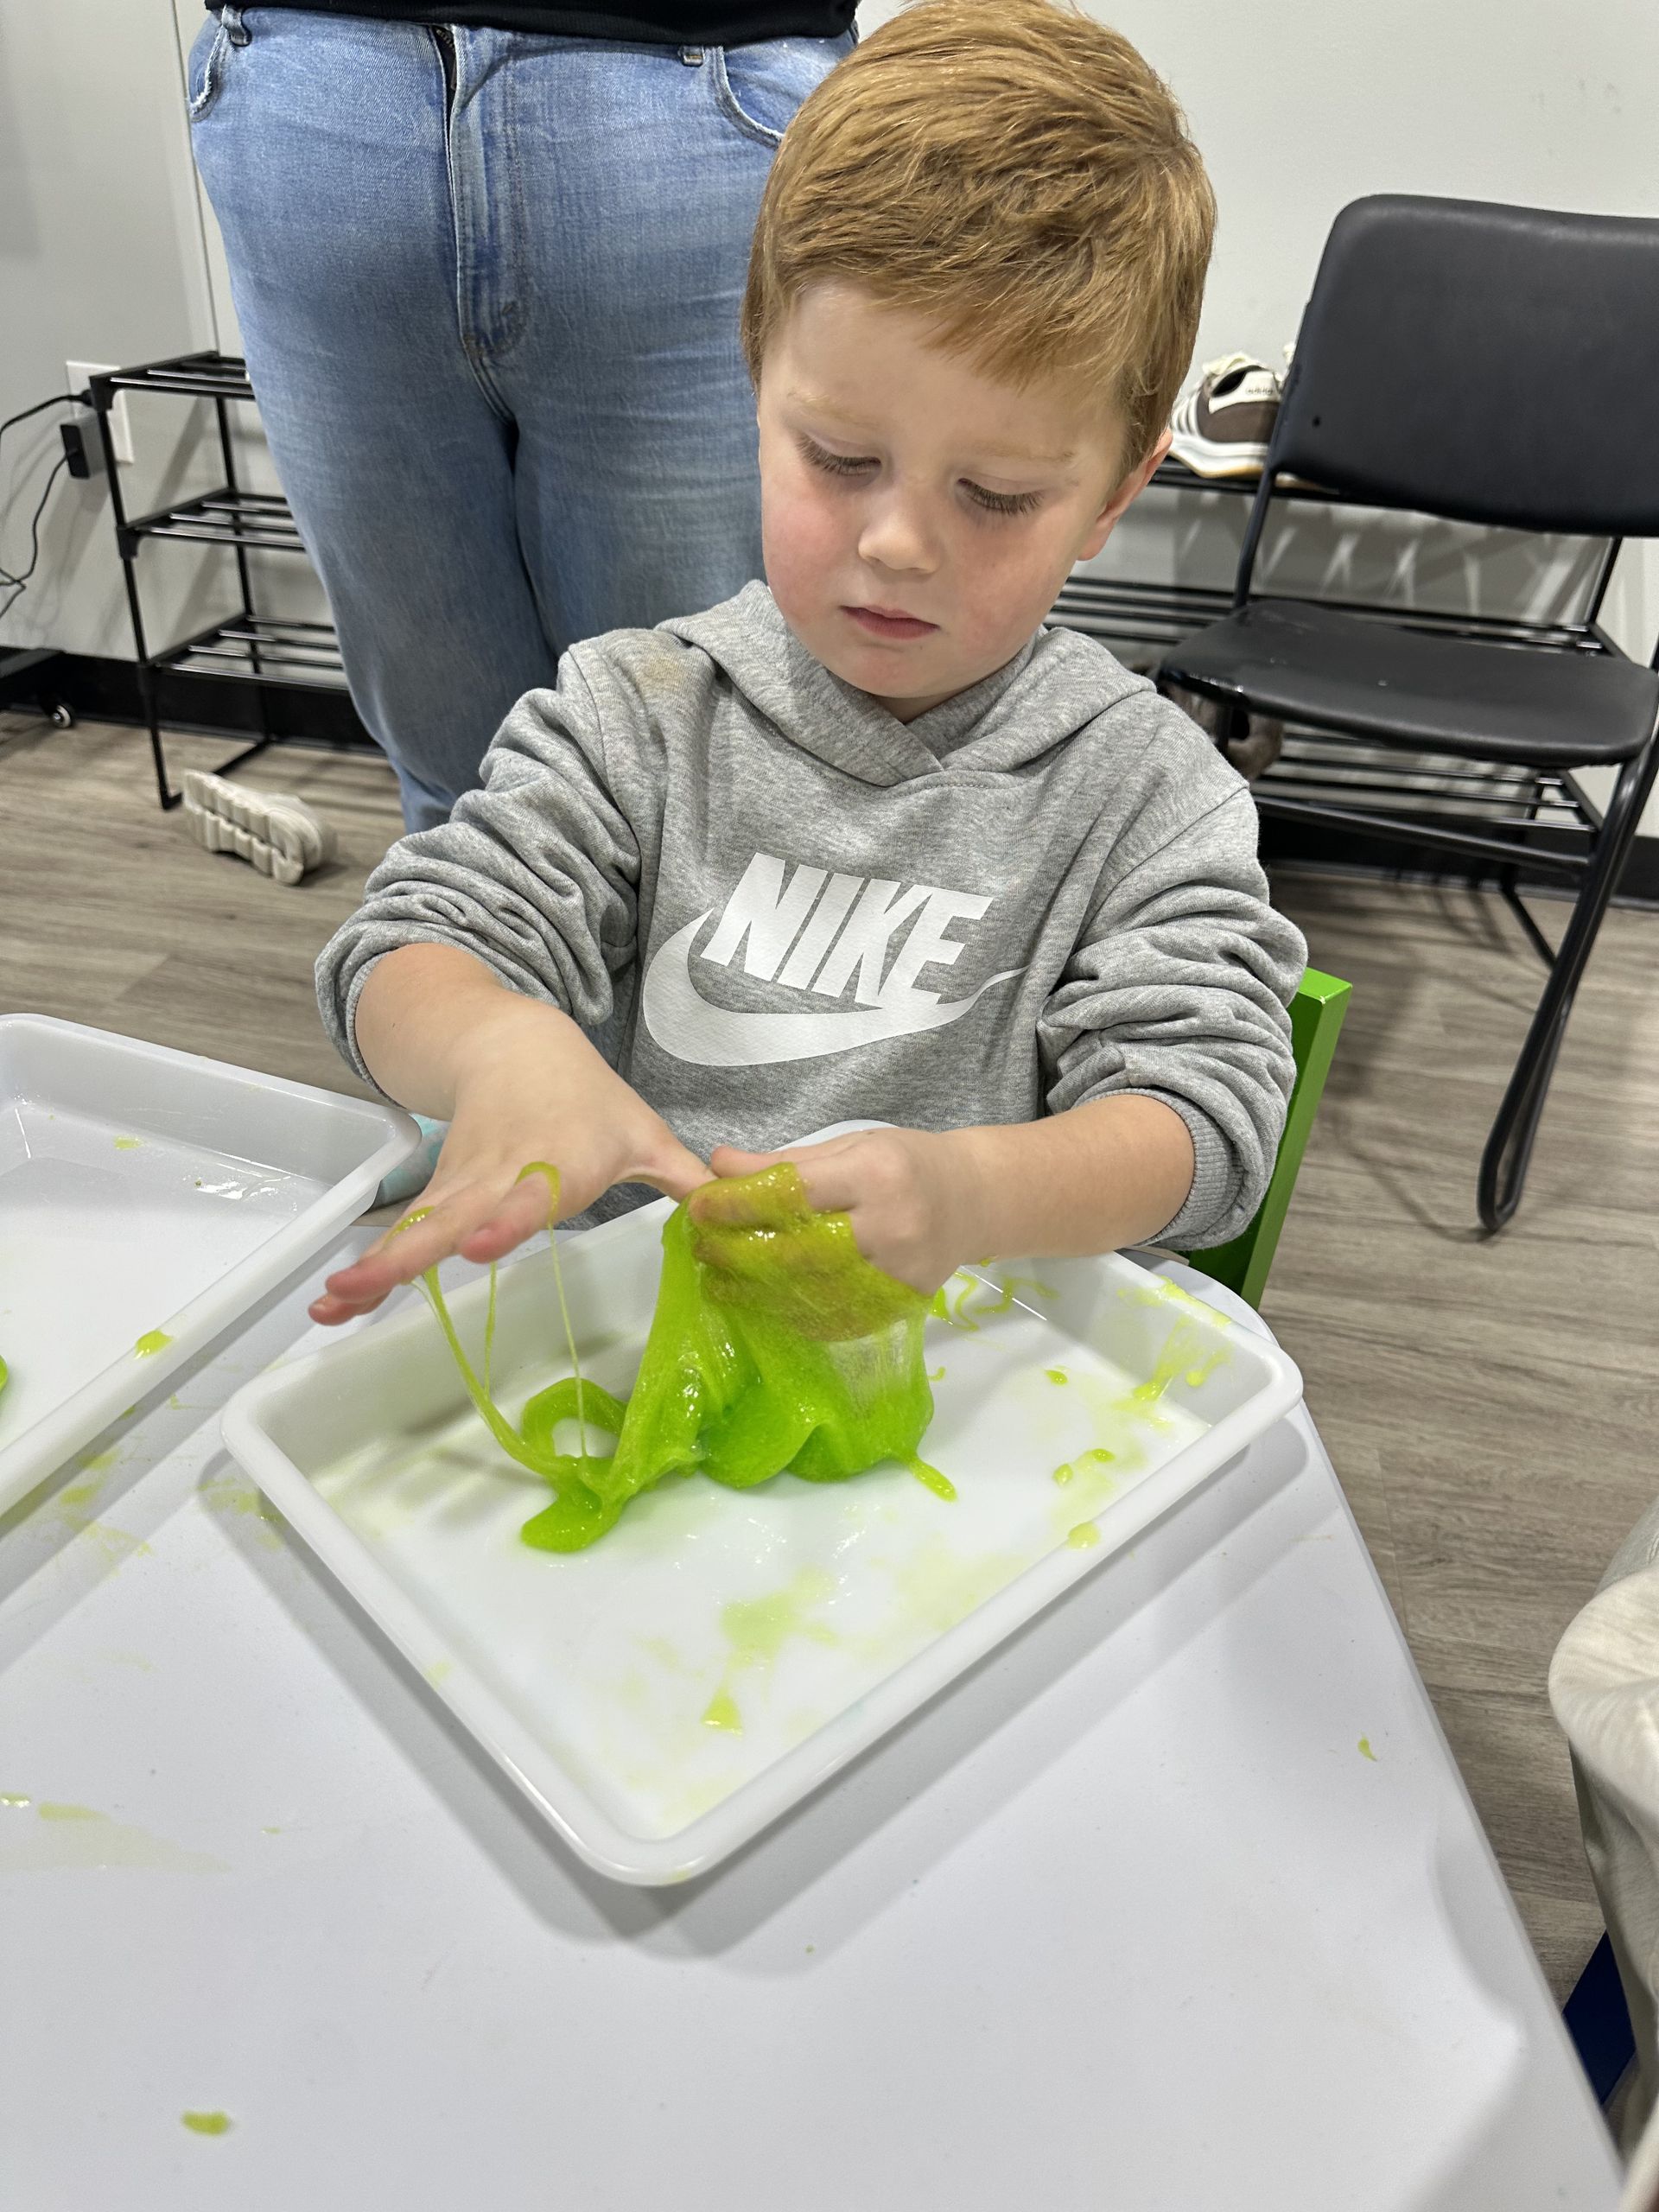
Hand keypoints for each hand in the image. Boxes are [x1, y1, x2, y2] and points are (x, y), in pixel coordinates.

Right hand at [310, 1000, 705, 1324]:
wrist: (514, 1047)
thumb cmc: (589, 1102)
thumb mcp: (643, 1131)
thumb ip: (685, 1177)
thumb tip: (737, 1209)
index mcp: (557, 1162)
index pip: (530, 1195)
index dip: (507, 1219)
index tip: (483, 1244)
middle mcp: (500, 1175)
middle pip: (454, 1218)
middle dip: (413, 1255)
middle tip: (370, 1288)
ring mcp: (461, 1186)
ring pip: (417, 1229)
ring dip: (373, 1268)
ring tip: (333, 1304)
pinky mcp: (437, 1195)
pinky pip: (402, 1235)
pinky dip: (366, 1267)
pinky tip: (331, 1305)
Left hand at [701, 1126, 986, 1295]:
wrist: (975, 1200)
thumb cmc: (907, 1164)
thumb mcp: (851, 1145)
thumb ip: (784, 1160)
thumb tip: (718, 1165)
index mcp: (874, 1175)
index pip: (794, 1193)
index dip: (741, 1203)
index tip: (700, 1206)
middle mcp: (889, 1227)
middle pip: (798, 1249)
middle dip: (740, 1250)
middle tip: (702, 1247)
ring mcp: (896, 1273)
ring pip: (811, 1290)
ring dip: (755, 1289)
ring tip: (718, 1280)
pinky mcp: (899, 1304)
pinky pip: (836, 1316)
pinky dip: (793, 1312)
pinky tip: (762, 1303)